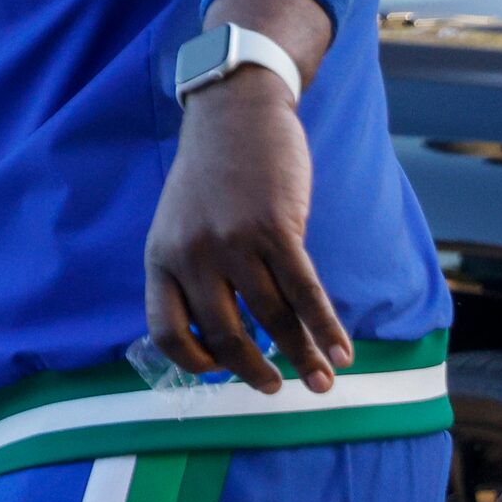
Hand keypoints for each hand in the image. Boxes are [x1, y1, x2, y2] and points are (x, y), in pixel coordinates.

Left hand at [144, 77, 349, 390]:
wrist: (235, 113)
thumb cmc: (211, 176)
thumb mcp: (179, 225)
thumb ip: (192, 272)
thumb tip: (223, 332)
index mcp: (160, 258)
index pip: (167, 331)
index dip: (194, 362)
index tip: (220, 374)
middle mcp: (191, 255)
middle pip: (224, 334)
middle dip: (254, 371)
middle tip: (276, 387)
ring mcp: (233, 242)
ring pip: (271, 318)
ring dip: (303, 357)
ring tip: (323, 379)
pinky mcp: (276, 229)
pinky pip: (304, 293)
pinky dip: (325, 328)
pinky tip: (342, 350)